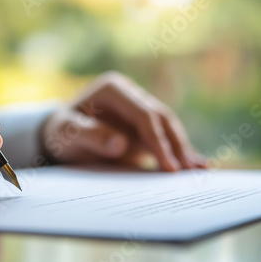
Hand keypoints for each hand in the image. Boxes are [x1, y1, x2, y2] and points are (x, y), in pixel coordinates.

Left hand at [41, 71, 205, 170]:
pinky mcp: (144, 126)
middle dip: (177, 146)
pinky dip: (179, 152)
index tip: (168, 165)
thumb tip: (120, 145)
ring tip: (198, 171)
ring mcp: (140, 109)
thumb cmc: (62, 132)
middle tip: (188, 172)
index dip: (158, 140)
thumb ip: (91, 136)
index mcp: (114, 89)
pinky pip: (165, 138)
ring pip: (168, 128)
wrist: (62, 134)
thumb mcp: (67, 133)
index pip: (144, 115)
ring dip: (183, 150)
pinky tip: (197, 165)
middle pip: (161, 119)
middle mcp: (132, 95)